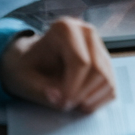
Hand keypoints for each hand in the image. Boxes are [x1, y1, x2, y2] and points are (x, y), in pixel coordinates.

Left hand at [0, 18, 115, 112]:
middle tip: (64, 106)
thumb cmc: (25, 66)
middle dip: (82, 95)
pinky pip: (111, 86)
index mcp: (65, 29)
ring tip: (70, 104)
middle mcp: (87, 33)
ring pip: (107, 80)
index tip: (60, 103)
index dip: (72, 88)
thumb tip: (62, 101)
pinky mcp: (105, 62)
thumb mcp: (23, 78)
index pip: (81, 62)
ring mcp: (99, 47)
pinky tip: (80, 103)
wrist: (30, 60)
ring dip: (90, 99)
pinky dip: (98, 100)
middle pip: (97, 71)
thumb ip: (41, 91)